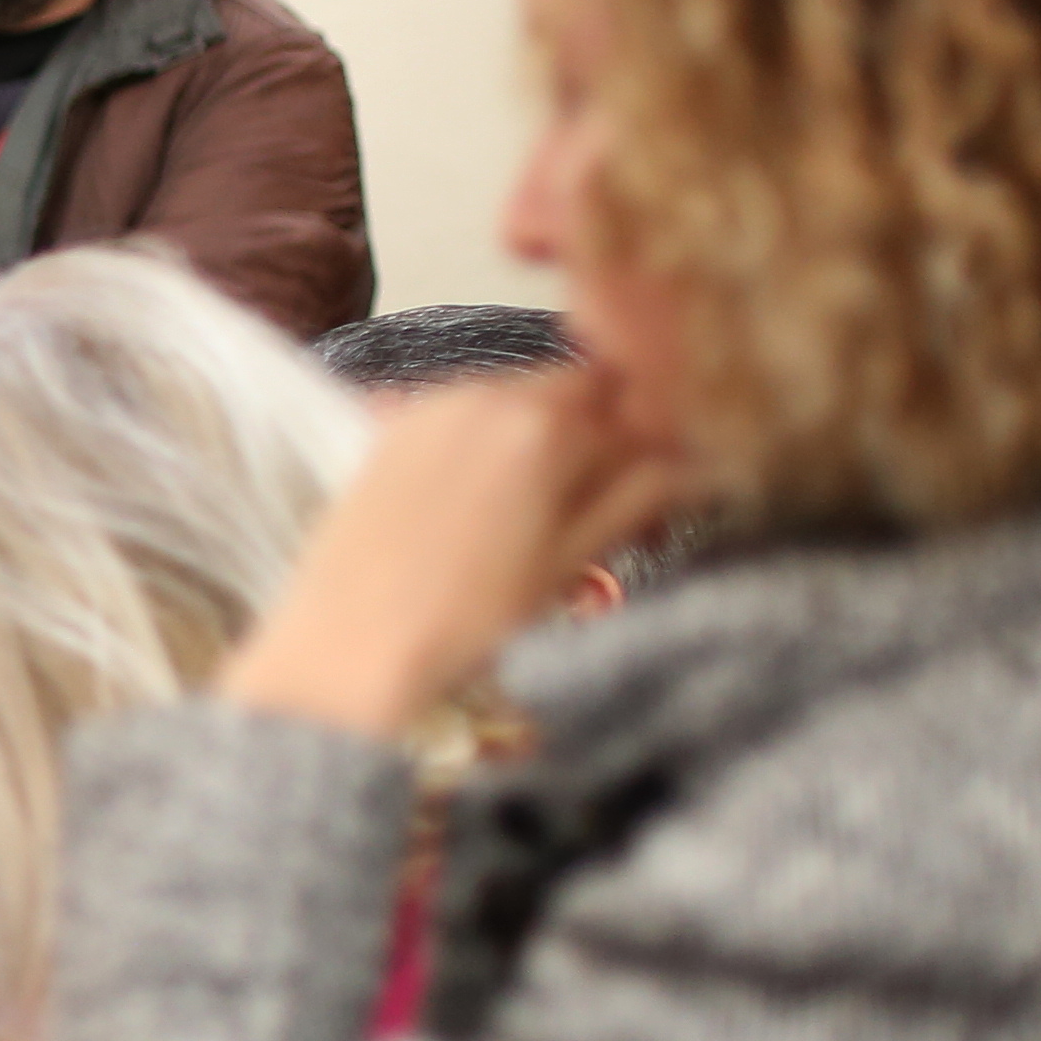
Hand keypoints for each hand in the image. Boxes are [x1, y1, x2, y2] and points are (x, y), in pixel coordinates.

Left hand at [218, 366, 673, 740]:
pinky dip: (489, 438)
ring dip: (543, 431)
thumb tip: (693, 462)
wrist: (348, 653)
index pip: (632, 397)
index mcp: (543, 426)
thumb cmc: (464, 622)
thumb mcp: (568, 562)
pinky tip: (486, 499)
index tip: (665, 471)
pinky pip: (462, 412)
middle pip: (573, 388)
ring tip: (542, 504)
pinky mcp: (388, 428)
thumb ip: (635, 497)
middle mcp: (483, 396)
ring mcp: (428, 406)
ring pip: (516, 396)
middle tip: (606, 494)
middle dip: (599, 429)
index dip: (656, 432)